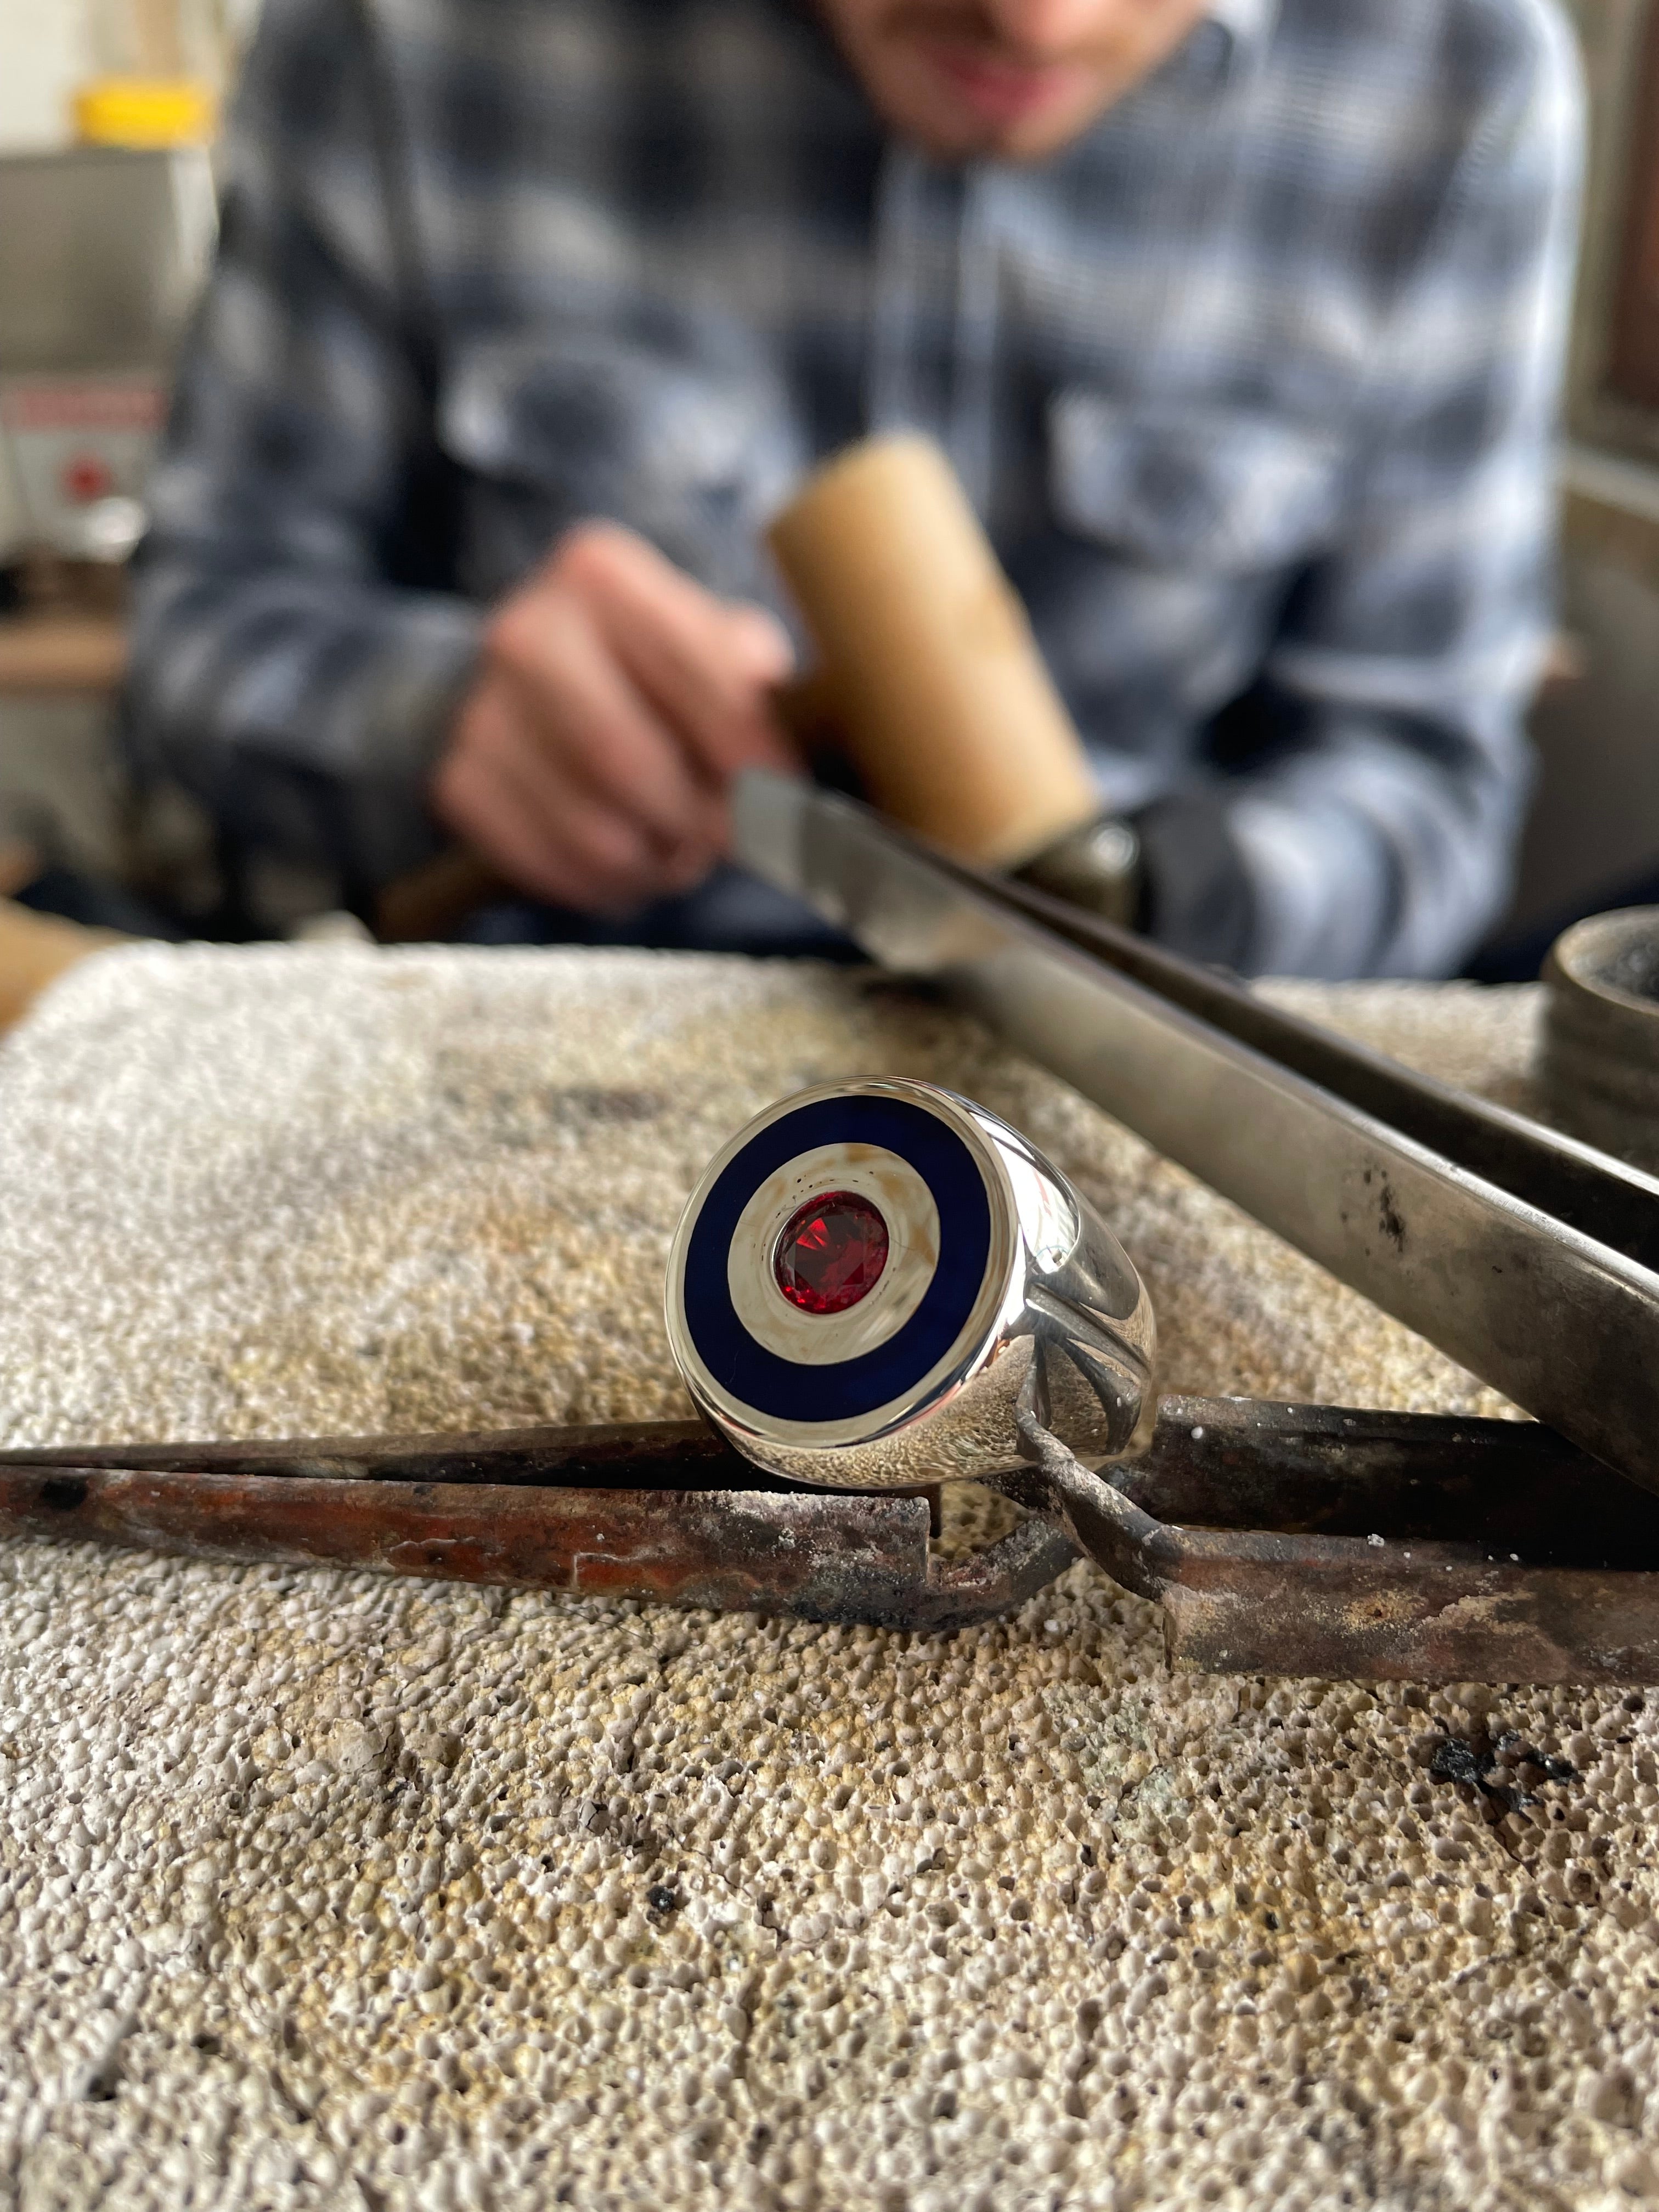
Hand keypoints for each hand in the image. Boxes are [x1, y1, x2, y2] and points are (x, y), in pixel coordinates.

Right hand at [432, 522, 797, 912]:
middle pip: (624, 759)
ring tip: (685, 852)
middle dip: (695, 819)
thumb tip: (779, 719)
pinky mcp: (458, 784)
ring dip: (658, 863)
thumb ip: (749, 672)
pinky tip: (632, 863)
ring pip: (593, 831)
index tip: (786, 798)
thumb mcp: (703, 638)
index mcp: (599, 573)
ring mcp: (480, 711)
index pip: (692, 672)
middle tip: (734, 841)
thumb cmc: (643, 665)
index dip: (748, 751)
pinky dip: (609, 884)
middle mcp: (526, 631)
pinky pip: (553, 867)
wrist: (521, 680)